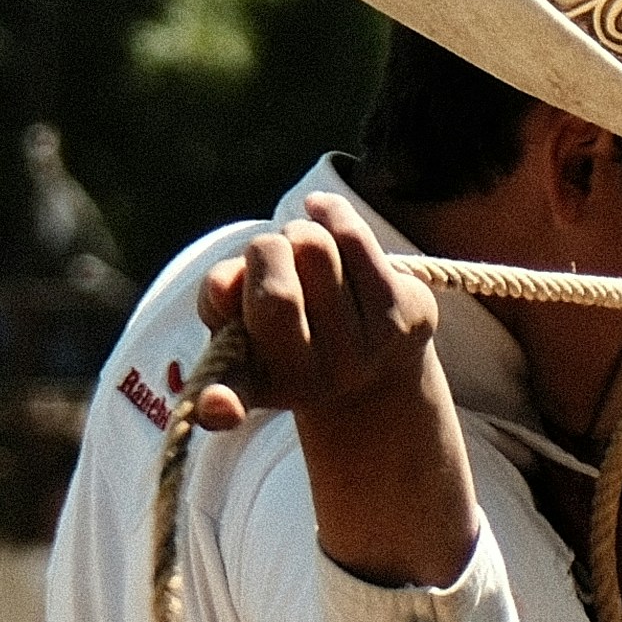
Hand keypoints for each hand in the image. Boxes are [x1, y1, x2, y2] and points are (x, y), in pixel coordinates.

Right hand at [188, 214, 477, 587]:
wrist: (371, 367)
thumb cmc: (286, 332)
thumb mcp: (239, 322)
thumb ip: (219, 301)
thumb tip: (221, 286)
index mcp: (261, 384)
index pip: (230, 395)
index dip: (218, 404)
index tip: (218, 409)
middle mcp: (315, 381)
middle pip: (275, 292)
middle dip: (264, 251)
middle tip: (270, 255)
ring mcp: (365, 351)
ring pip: (313, 248)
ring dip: (299, 233)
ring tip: (302, 251)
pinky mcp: (403, 314)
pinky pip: (353, 237)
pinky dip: (329, 212)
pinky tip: (319, 212)